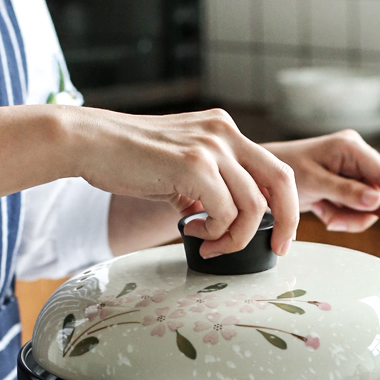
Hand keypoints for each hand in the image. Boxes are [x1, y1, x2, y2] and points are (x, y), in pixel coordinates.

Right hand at [69, 107, 297, 257]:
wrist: (91, 143)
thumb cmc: (128, 159)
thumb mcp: (179, 168)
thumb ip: (206, 188)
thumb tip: (221, 222)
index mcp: (224, 131)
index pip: (274, 169)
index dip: (286, 206)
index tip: (280, 235)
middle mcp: (225, 133)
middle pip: (282, 180)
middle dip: (288, 221)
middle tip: (278, 249)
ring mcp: (211, 147)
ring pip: (253, 205)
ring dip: (236, 237)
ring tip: (210, 244)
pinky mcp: (194, 165)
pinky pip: (226, 211)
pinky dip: (216, 232)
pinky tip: (193, 231)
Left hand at [264, 130, 379, 231]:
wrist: (265, 178)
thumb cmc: (285, 171)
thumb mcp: (315, 182)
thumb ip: (346, 192)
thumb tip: (377, 200)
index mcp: (351, 147)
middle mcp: (355, 156)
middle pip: (377, 194)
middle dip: (358, 213)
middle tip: (335, 222)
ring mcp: (351, 172)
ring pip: (365, 206)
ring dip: (346, 217)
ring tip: (324, 213)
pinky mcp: (344, 186)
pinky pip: (352, 208)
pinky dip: (338, 215)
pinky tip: (322, 209)